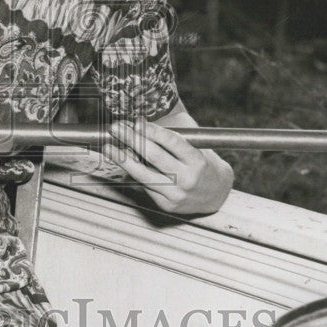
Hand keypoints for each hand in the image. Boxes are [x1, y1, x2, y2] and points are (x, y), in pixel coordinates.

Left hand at [103, 118, 233, 214]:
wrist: (218, 194)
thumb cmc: (203, 162)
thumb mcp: (197, 144)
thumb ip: (176, 134)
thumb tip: (145, 122)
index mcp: (197, 161)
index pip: (172, 142)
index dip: (152, 131)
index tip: (137, 121)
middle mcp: (187, 179)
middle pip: (154, 156)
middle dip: (132, 139)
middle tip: (116, 128)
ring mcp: (176, 194)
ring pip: (144, 175)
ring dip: (123, 159)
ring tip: (109, 147)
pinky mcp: (167, 205)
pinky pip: (146, 186)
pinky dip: (133, 172)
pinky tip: (123, 161)